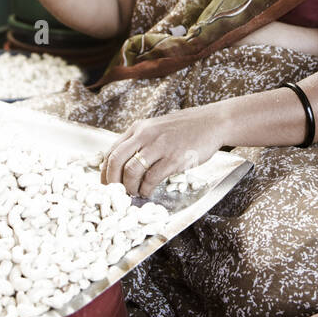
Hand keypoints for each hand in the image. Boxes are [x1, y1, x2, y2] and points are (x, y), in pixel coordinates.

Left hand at [101, 109, 225, 197]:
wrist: (212, 123)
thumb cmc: (185, 128)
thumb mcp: (157, 128)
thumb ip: (141, 141)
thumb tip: (125, 165)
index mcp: (139, 128)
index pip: (112, 150)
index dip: (105, 171)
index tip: (106, 184)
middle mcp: (145, 135)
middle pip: (116, 160)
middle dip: (112, 181)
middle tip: (116, 193)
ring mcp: (159, 146)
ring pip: (131, 171)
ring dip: (129, 187)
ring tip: (133, 194)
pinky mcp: (173, 158)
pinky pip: (151, 178)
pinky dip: (145, 189)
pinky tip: (147, 192)